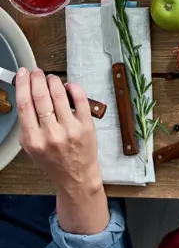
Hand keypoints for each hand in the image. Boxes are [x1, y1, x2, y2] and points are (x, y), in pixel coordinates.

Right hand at [16, 68, 108, 234]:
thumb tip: (27, 95)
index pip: (24, 105)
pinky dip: (73, 88)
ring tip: (51, 78)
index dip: (23, 85)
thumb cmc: (53, 160)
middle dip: (37, 79)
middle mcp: (50, 134)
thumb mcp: (31, 147)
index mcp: (33, 140)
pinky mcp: (86, 125)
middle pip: (40, 98)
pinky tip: (69, 85)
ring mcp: (69, 129)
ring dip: (54, 82)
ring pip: (60, 96)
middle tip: (36, 71)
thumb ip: (28, 125)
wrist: (75, 175)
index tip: (23, 74)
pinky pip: (80, 100)